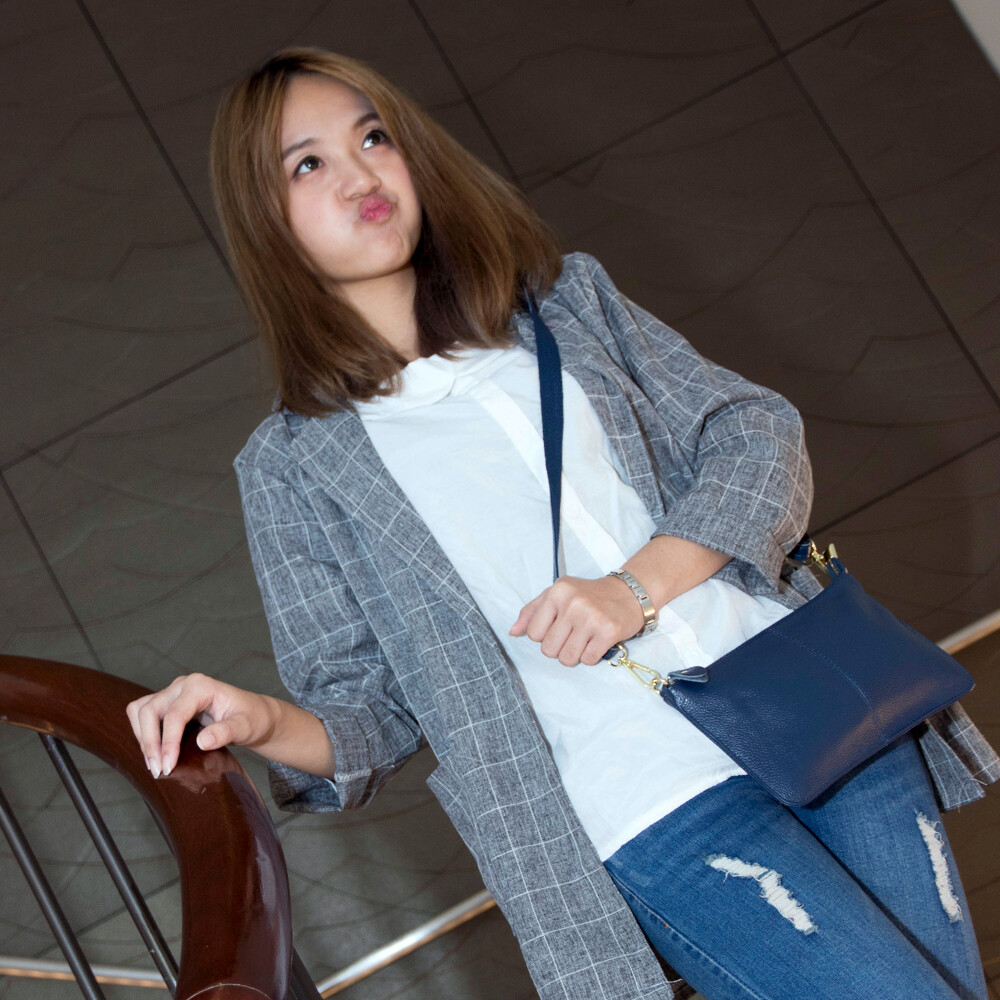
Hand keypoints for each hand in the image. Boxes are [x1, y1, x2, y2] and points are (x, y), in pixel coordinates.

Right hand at [126, 674, 273, 778]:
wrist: (254, 715)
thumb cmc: (252, 718)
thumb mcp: (245, 727)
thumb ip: (226, 732)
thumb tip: (202, 742)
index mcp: (200, 686)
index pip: (174, 715)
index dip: (168, 742)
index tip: (168, 767)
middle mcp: (183, 685)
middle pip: (149, 710)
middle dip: (149, 742)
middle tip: (158, 771)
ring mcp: (173, 693)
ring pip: (141, 711)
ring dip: (143, 738)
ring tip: (155, 765)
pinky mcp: (169, 704)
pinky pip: (144, 715)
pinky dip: (143, 734)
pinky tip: (155, 755)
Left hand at [509, 575, 644, 666]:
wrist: (629, 594)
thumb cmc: (588, 595)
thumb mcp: (557, 594)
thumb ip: (532, 611)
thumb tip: (513, 632)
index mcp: (557, 592)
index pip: (533, 633)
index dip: (544, 636)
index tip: (558, 627)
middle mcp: (573, 603)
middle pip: (548, 650)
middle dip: (558, 648)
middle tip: (573, 635)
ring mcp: (591, 618)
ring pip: (567, 658)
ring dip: (574, 655)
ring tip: (584, 639)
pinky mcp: (608, 632)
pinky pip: (587, 660)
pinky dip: (591, 656)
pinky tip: (597, 642)